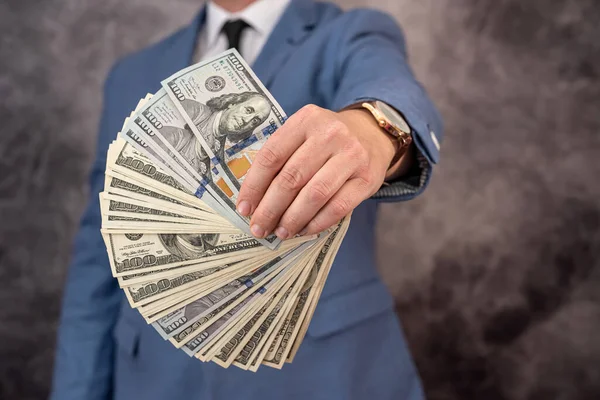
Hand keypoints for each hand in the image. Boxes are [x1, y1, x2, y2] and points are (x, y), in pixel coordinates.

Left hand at [236, 104, 403, 238]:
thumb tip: (253, 200)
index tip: (244, 208)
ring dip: (293, 218)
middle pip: (291, 178)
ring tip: (280, 232)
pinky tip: (304, 230)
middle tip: (259, 227)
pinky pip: (338, 207)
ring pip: (314, 194)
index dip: (254, 186)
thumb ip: (280, 158)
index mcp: (306, 120)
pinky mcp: (367, 178)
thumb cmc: (326, 141)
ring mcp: (351, 155)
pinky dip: (317, 222)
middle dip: (270, 208)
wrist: (372, 135)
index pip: (272, 156)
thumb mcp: (303, 134)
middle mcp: (330, 134)